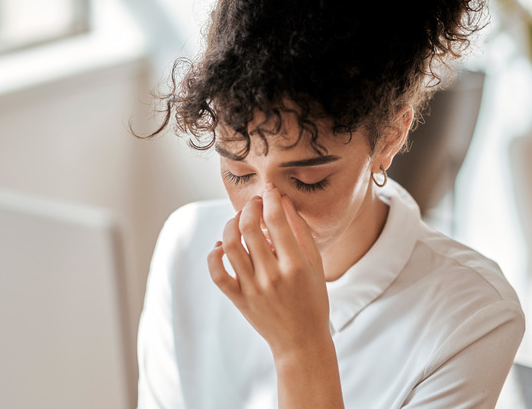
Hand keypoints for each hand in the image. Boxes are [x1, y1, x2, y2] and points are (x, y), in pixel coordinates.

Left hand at [208, 182, 330, 356]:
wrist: (301, 341)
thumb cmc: (312, 300)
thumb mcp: (316, 264)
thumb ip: (300, 231)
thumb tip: (284, 201)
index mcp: (295, 266)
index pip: (276, 220)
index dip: (271, 198)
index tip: (270, 190)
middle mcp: (272, 276)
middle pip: (249, 228)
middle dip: (250, 207)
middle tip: (255, 203)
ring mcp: (252, 289)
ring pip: (230, 245)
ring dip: (231, 224)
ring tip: (239, 220)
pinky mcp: (238, 299)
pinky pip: (216, 272)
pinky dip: (215, 254)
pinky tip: (223, 246)